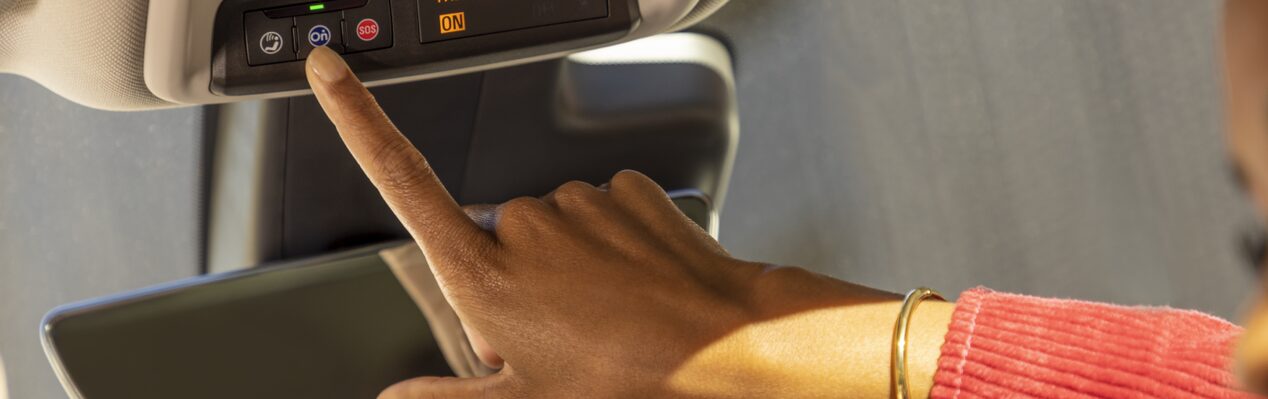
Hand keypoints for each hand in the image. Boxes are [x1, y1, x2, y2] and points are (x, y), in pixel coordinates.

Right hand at [304, 46, 951, 397]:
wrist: (717, 345)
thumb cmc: (622, 376)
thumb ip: (450, 393)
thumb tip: (397, 396)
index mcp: (483, 272)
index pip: (399, 179)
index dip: (356, 117)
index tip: (329, 68)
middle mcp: (522, 223)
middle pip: (496, 234)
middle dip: (516, 273)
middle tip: (556, 327)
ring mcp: (576, 201)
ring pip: (555, 225)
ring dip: (569, 262)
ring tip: (604, 313)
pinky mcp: (624, 187)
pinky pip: (603, 209)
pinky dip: (612, 242)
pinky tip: (633, 283)